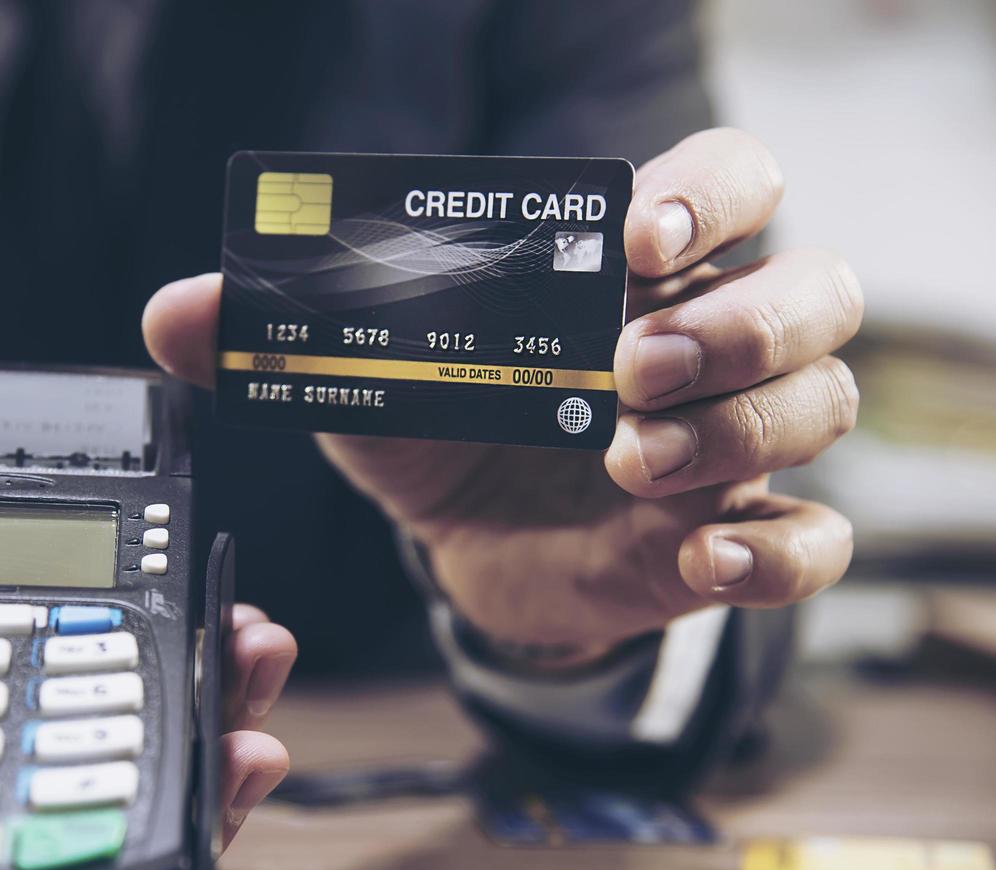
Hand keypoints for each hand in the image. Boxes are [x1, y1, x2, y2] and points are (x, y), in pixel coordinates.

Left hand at [142, 128, 859, 660]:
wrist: (466, 547)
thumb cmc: (438, 429)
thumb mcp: (365, 375)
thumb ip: (283, 334)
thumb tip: (174, 313)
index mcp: (630, 273)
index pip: (733, 184)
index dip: (712, 192)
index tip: (639, 232)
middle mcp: (703, 346)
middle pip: (815, 292)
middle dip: (740, 323)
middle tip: (627, 368)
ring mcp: (729, 447)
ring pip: (822, 407)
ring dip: (738, 430)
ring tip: (626, 458)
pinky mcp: (729, 542)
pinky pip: (817, 542)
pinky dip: (779, 553)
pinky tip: (704, 560)